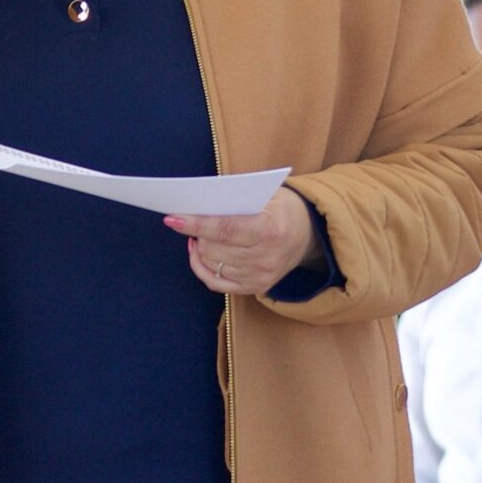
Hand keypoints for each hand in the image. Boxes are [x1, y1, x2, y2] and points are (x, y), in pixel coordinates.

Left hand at [168, 188, 314, 297]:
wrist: (309, 234)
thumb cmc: (282, 209)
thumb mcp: (267, 194)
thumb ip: (235, 199)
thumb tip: (196, 204)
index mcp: (271, 230)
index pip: (226, 229)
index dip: (197, 224)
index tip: (173, 219)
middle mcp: (266, 257)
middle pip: (215, 249)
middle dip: (197, 234)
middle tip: (191, 220)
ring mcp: (260, 276)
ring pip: (211, 264)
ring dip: (199, 248)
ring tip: (199, 234)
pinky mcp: (255, 287)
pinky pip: (215, 282)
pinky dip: (201, 266)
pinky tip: (200, 252)